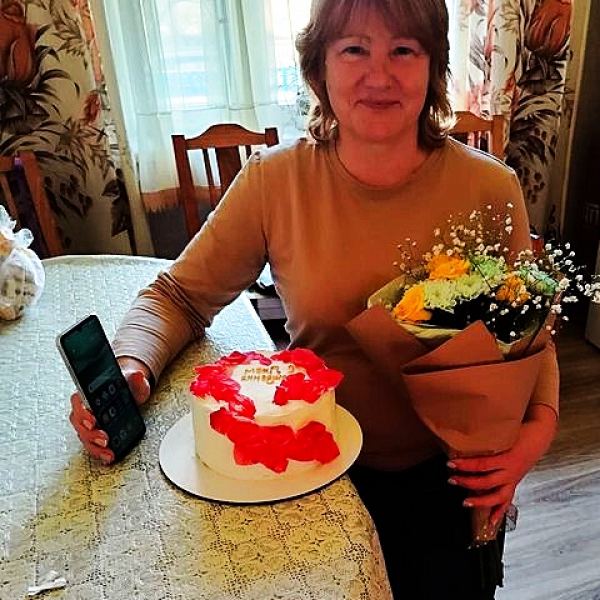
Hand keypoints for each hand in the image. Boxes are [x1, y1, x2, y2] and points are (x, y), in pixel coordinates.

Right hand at [68, 359, 150, 464]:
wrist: (130, 390)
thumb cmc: (126, 384)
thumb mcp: (134, 379)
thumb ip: (136, 379)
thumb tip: (138, 375)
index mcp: (89, 393)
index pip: (78, 401)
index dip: (83, 412)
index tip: (92, 419)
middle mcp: (85, 409)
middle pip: (79, 423)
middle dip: (90, 433)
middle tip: (103, 438)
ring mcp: (89, 423)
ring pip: (84, 436)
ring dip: (94, 446)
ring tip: (107, 451)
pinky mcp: (95, 434)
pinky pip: (93, 445)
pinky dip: (100, 452)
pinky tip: (109, 456)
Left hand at [447, 404, 556, 526]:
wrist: (538, 437)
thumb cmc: (519, 432)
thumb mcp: (503, 434)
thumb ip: (487, 439)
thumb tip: (465, 437)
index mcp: (506, 458)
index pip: (482, 465)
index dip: (465, 465)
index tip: (450, 464)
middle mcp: (510, 472)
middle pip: (486, 482)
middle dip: (467, 483)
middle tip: (452, 480)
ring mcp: (513, 480)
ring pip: (497, 497)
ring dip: (480, 502)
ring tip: (465, 502)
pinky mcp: (514, 483)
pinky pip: (507, 501)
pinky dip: (499, 512)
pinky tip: (491, 522)